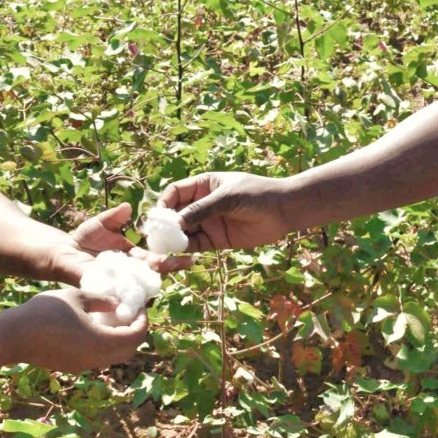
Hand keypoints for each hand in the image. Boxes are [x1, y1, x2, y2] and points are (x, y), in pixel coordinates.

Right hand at [18, 288, 147, 373]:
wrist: (13, 336)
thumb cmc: (45, 312)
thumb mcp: (77, 297)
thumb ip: (101, 300)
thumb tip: (117, 303)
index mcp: (102, 342)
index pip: (136, 336)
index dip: (143, 319)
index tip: (139, 305)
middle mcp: (96, 359)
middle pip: (129, 350)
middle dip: (135, 331)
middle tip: (130, 312)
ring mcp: (84, 365)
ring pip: (113, 355)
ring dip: (119, 338)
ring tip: (112, 317)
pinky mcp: (72, 366)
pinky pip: (98, 357)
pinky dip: (104, 343)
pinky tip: (93, 326)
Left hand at [54, 203, 192, 285]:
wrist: (65, 254)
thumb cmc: (84, 238)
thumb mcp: (101, 223)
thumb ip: (114, 216)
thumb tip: (128, 207)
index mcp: (134, 256)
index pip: (155, 257)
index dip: (170, 255)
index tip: (186, 251)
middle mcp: (131, 271)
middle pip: (154, 272)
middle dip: (170, 266)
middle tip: (187, 262)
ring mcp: (121, 282)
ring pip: (142, 284)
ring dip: (155, 279)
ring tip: (167, 272)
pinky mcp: (107, 289)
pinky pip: (121, 293)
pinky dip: (131, 292)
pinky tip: (143, 289)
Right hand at [158, 172, 288, 250]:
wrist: (283, 211)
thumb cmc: (255, 195)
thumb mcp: (226, 198)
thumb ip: (200, 210)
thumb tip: (173, 223)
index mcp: (202, 185)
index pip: (174, 193)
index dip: (164, 203)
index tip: (157, 216)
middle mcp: (201, 204)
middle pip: (175, 213)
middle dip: (164, 224)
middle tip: (154, 235)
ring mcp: (208, 222)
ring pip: (183, 231)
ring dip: (172, 238)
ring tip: (163, 246)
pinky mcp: (216, 240)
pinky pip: (195, 244)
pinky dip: (185, 248)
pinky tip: (178, 252)